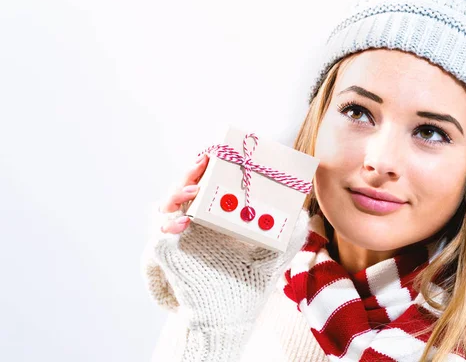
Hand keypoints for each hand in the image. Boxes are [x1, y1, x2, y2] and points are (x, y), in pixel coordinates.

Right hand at [143, 152, 310, 360]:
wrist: (230, 314)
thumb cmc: (247, 281)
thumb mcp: (272, 255)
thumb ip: (289, 236)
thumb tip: (305, 214)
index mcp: (216, 215)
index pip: (208, 181)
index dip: (211, 164)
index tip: (221, 151)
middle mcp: (195, 220)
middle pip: (185, 185)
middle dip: (193, 169)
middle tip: (205, 159)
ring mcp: (179, 235)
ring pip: (167, 203)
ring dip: (178, 191)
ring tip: (196, 189)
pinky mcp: (169, 252)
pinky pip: (160, 234)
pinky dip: (168, 225)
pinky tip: (183, 223)